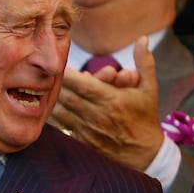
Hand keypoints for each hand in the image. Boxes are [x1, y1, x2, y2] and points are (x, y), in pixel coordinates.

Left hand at [51, 36, 163, 170]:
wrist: (145, 154)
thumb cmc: (146, 117)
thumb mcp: (149, 89)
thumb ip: (144, 62)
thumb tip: (143, 38)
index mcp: (112, 99)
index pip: (82, 83)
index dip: (66, 73)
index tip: (58, 64)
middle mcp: (98, 115)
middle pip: (67, 96)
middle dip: (55, 83)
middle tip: (45, 73)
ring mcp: (89, 130)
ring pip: (61, 111)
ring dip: (52, 99)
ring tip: (44, 88)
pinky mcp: (83, 142)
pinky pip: (61, 127)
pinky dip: (52, 116)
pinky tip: (46, 107)